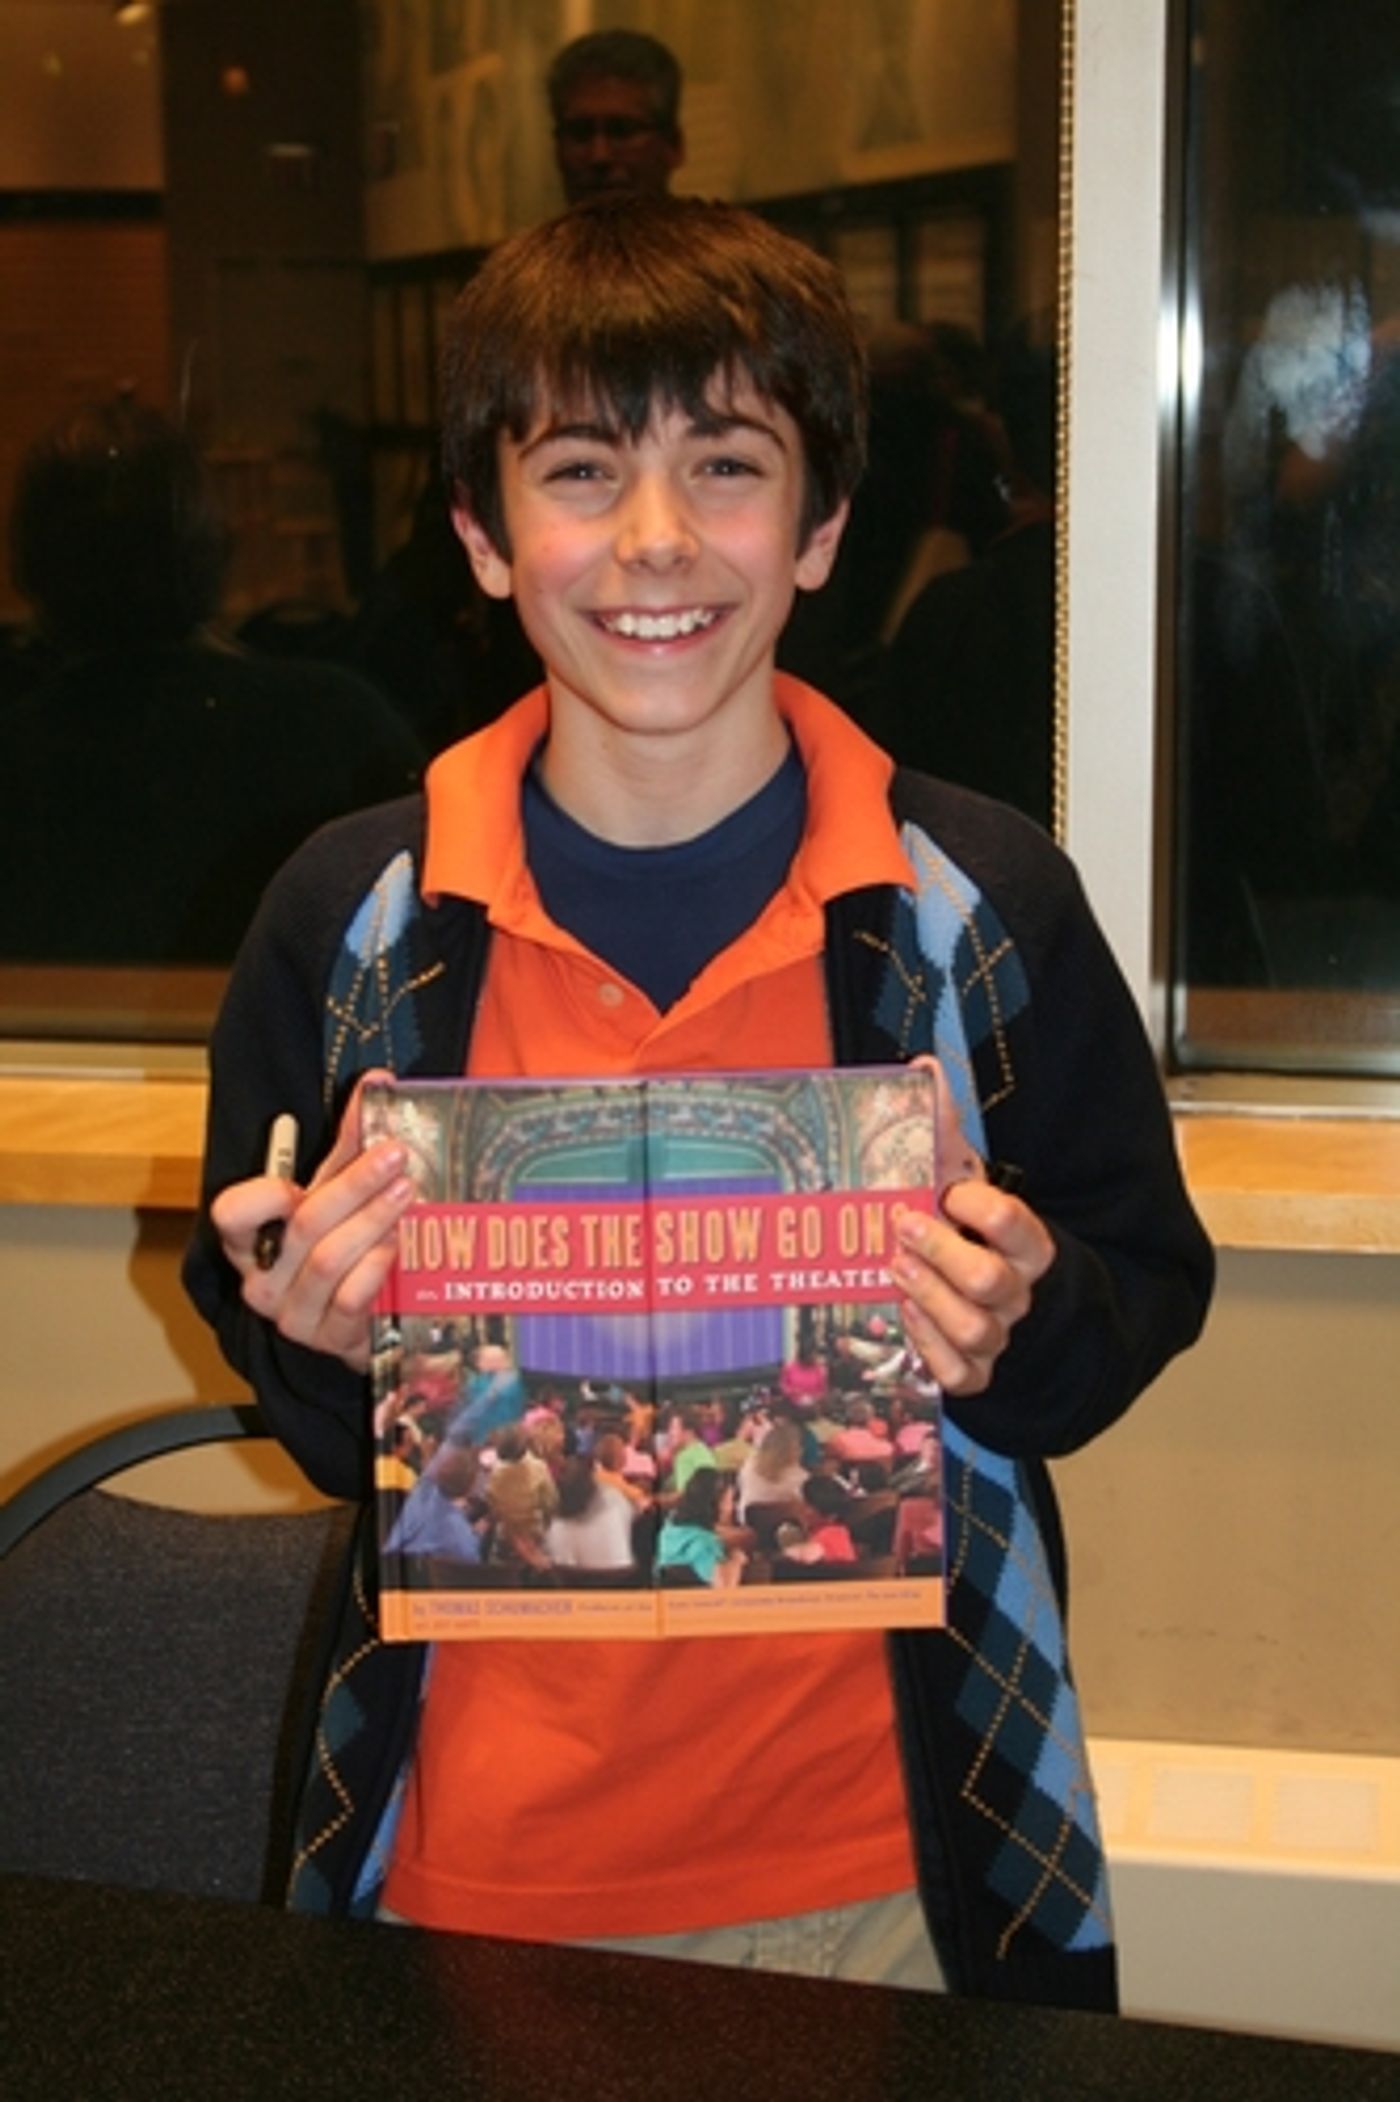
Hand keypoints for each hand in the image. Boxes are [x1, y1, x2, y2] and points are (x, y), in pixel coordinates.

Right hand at [210, 1071, 416, 1372]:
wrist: (355, 1321)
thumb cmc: (336, 1245)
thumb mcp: (336, 1191)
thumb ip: (349, 1142)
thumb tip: (378, 1081)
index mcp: (250, 1238)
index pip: (230, 1215)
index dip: (261, 1197)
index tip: (297, 1180)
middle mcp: (263, 1278)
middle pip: (302, 1226)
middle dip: (353, 1186)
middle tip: (395, 1156)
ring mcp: (294, 1314)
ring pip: (329, 1261)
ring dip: (373, 1222)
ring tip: (406, 1194)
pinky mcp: (329, 1339)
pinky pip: (351, 1300)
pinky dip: (376, 1269)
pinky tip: (397, 1247)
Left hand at [889, 1059, 1054, 1395]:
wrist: (991, 1294)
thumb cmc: (968, 1230)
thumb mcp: (960, 1179)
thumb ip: (943, 1131)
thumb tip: (923, 1068)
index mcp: (1024, 1241)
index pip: (1018, 1224)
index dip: (983, 1207)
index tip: (947, 1189)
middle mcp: (1016, 1290)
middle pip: (989, 1281)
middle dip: (942, 1254)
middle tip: (902, 1226)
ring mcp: (996, 1333)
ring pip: (975, 1330)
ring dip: (928, 1299)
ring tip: (895, 1271)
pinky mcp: (973, 1370)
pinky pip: (959, 1375)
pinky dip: (929, 1348)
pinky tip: (903, 1317)